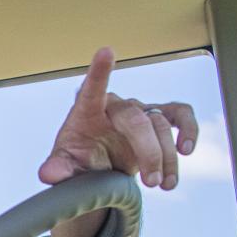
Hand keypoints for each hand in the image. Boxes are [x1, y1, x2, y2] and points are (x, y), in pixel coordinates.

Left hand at [38, 47, 198, 191]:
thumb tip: (48, 173)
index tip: (106, 52)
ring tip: (163, 184)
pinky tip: (186, 149)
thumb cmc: (79, 159)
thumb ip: (58, 168)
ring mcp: (139, 111)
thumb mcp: (65, 166)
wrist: (99, 167)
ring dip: (166, 158)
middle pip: (136, 119)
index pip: (92, 89)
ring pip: (161, 125)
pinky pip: (180, 115)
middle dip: (148, 151)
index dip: (99, 71)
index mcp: (87, 111)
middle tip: (151, 182)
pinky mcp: (158, 119)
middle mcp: (115, 106)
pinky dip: (188, 129)